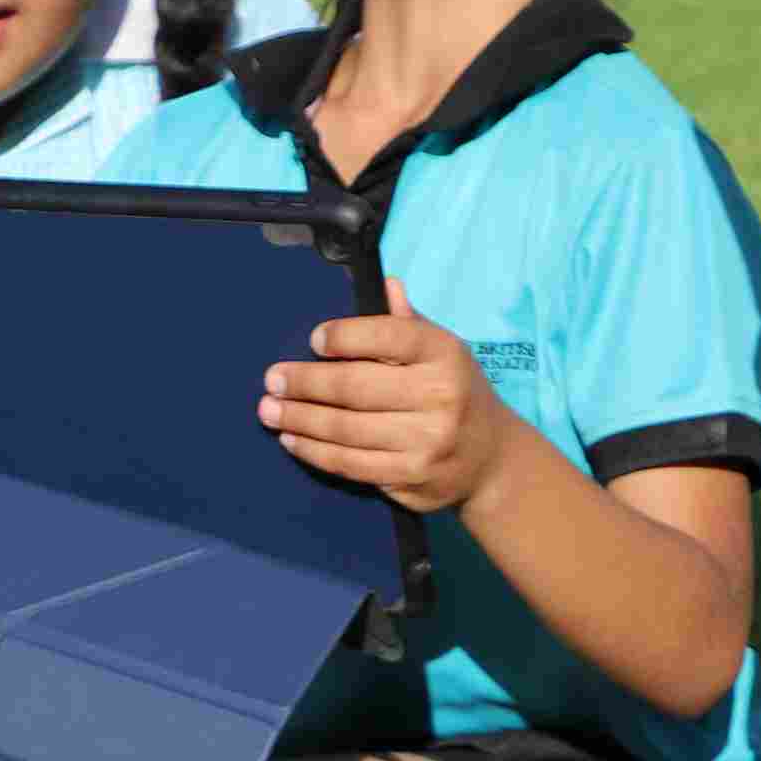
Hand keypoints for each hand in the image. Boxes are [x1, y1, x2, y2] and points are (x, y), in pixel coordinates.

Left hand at [261, 279, 510, 512]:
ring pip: (347, 429)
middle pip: (356, 387)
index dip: (346, 336)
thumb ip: (408, 323)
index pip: (389, 336)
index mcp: (444, 354)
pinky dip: (316, 451)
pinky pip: (351, 464)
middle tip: (272, 380)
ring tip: (270, 410)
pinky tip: (292, 439)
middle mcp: (439, 396)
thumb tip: (386, 283)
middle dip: (307, 383)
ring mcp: (426, 441)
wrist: (490, 458)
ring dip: (301, 419)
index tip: (314, 340)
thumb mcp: (442, 351)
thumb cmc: (454, 392)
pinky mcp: (411, 477)